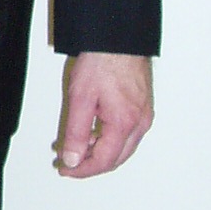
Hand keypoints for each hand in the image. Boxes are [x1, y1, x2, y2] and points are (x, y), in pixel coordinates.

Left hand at [54, 52, 152, 177]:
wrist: (119, 39)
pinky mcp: (144, 108)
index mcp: (124, 123)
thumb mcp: (80, 98)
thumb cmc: (102, 61)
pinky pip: (129, 135)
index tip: (66, 169)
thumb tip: (73, 158)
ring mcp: (145, 116)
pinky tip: (94, 135)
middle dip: (92, 166)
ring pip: (124, 149)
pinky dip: (111, 141)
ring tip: (78, 149)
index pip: (104, 161)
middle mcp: (140, 123)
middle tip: (69, 164)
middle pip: (116, 159)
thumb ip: (76, 132)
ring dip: (101, 154)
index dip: (82, 170)